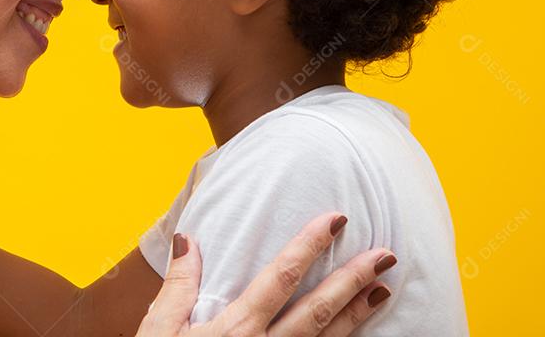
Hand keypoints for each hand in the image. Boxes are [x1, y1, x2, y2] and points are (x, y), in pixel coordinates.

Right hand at [138, 213, 392, 335]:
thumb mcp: (159, 331)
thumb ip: (178, 286)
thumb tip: (187, 238)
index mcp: (237, 329)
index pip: (281, 277)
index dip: (309, 245)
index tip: (335, 220)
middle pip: (319, 310)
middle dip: (353, 280)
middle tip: (385, 255)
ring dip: (358, 316)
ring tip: (383, 290)